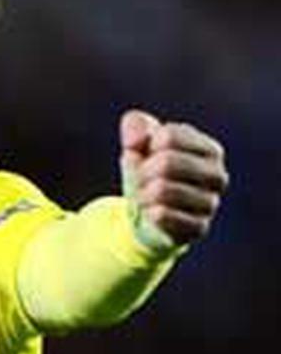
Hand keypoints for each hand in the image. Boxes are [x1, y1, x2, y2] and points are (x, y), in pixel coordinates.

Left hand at [119, 109, 228, 247]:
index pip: (168, 135)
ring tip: (145, 197)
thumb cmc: (148, 172)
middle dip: (141, 171)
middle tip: (141, 180)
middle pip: (167, 162)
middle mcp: (217, 176)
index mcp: (210, 149)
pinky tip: (152, 214)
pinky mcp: (198, 228)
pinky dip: (147, 213)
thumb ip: (136, 125)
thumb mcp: (138, 142)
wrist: (147, 214)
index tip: (146, 155)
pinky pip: (162, 216)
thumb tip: (136, 141)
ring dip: (141, 194)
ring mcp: (210, 204)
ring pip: (162, 190)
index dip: (143, 145)